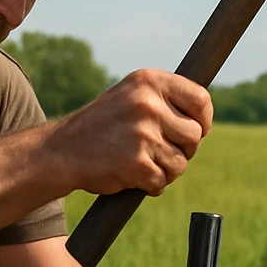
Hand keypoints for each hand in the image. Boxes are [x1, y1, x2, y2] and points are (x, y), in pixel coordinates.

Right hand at [58, 69, 212, 195]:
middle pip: (195, 135)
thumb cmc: (102, 125)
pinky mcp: (138, 164)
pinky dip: (150, 184)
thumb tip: (203, 118)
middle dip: (183, 149)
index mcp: (149, 81)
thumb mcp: (131, 96)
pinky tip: (131, 175)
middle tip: (158, 150)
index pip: (201, 100)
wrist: (62, 150)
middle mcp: (147, 104)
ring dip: (165, 170)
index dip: (203, 120)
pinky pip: (162, 181)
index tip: (197, 129)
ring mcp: (143, 134)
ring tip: (141, 162)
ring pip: (181, 162)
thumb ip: (164, 100)